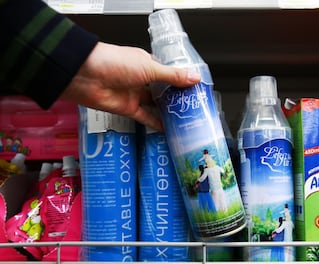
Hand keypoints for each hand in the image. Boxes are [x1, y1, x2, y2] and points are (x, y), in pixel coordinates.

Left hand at [61, 42, 200, 130]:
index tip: (196, 89)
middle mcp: (141, 78)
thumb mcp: (149, 68)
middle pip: (162, 90)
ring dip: (167, 111)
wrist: (85, 76)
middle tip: (194, 106)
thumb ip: (172, 76)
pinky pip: (145, 117)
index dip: (181, 80)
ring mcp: (134, 94)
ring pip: (155, 104)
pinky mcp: (127, 109)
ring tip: (185, 118)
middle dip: (176, 97)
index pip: (168, 72)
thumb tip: (194, 78)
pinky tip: (168, 128)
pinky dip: (155, 123)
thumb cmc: (114, 63)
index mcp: (146, 64)